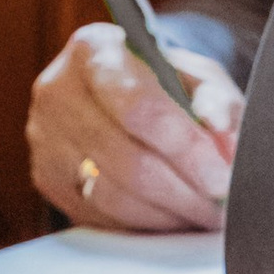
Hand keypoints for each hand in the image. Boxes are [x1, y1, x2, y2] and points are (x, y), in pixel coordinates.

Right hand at [27, 23, 241, 231]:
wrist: (115, 94)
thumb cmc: (161, 81)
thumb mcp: (196, 74)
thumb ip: (218, 102)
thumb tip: (228, 142)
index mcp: (94, 50)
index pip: (139, 108)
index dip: (185, 149)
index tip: (221, 177)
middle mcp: (58, 92)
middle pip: (128, 161)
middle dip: (184, 192)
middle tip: (222, 209)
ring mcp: (45, 139)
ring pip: (114, 197)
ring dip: (168, 214)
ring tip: (204, 215)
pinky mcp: (47, 178)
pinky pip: (100, 216)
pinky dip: (145, 223)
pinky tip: (172, 216)